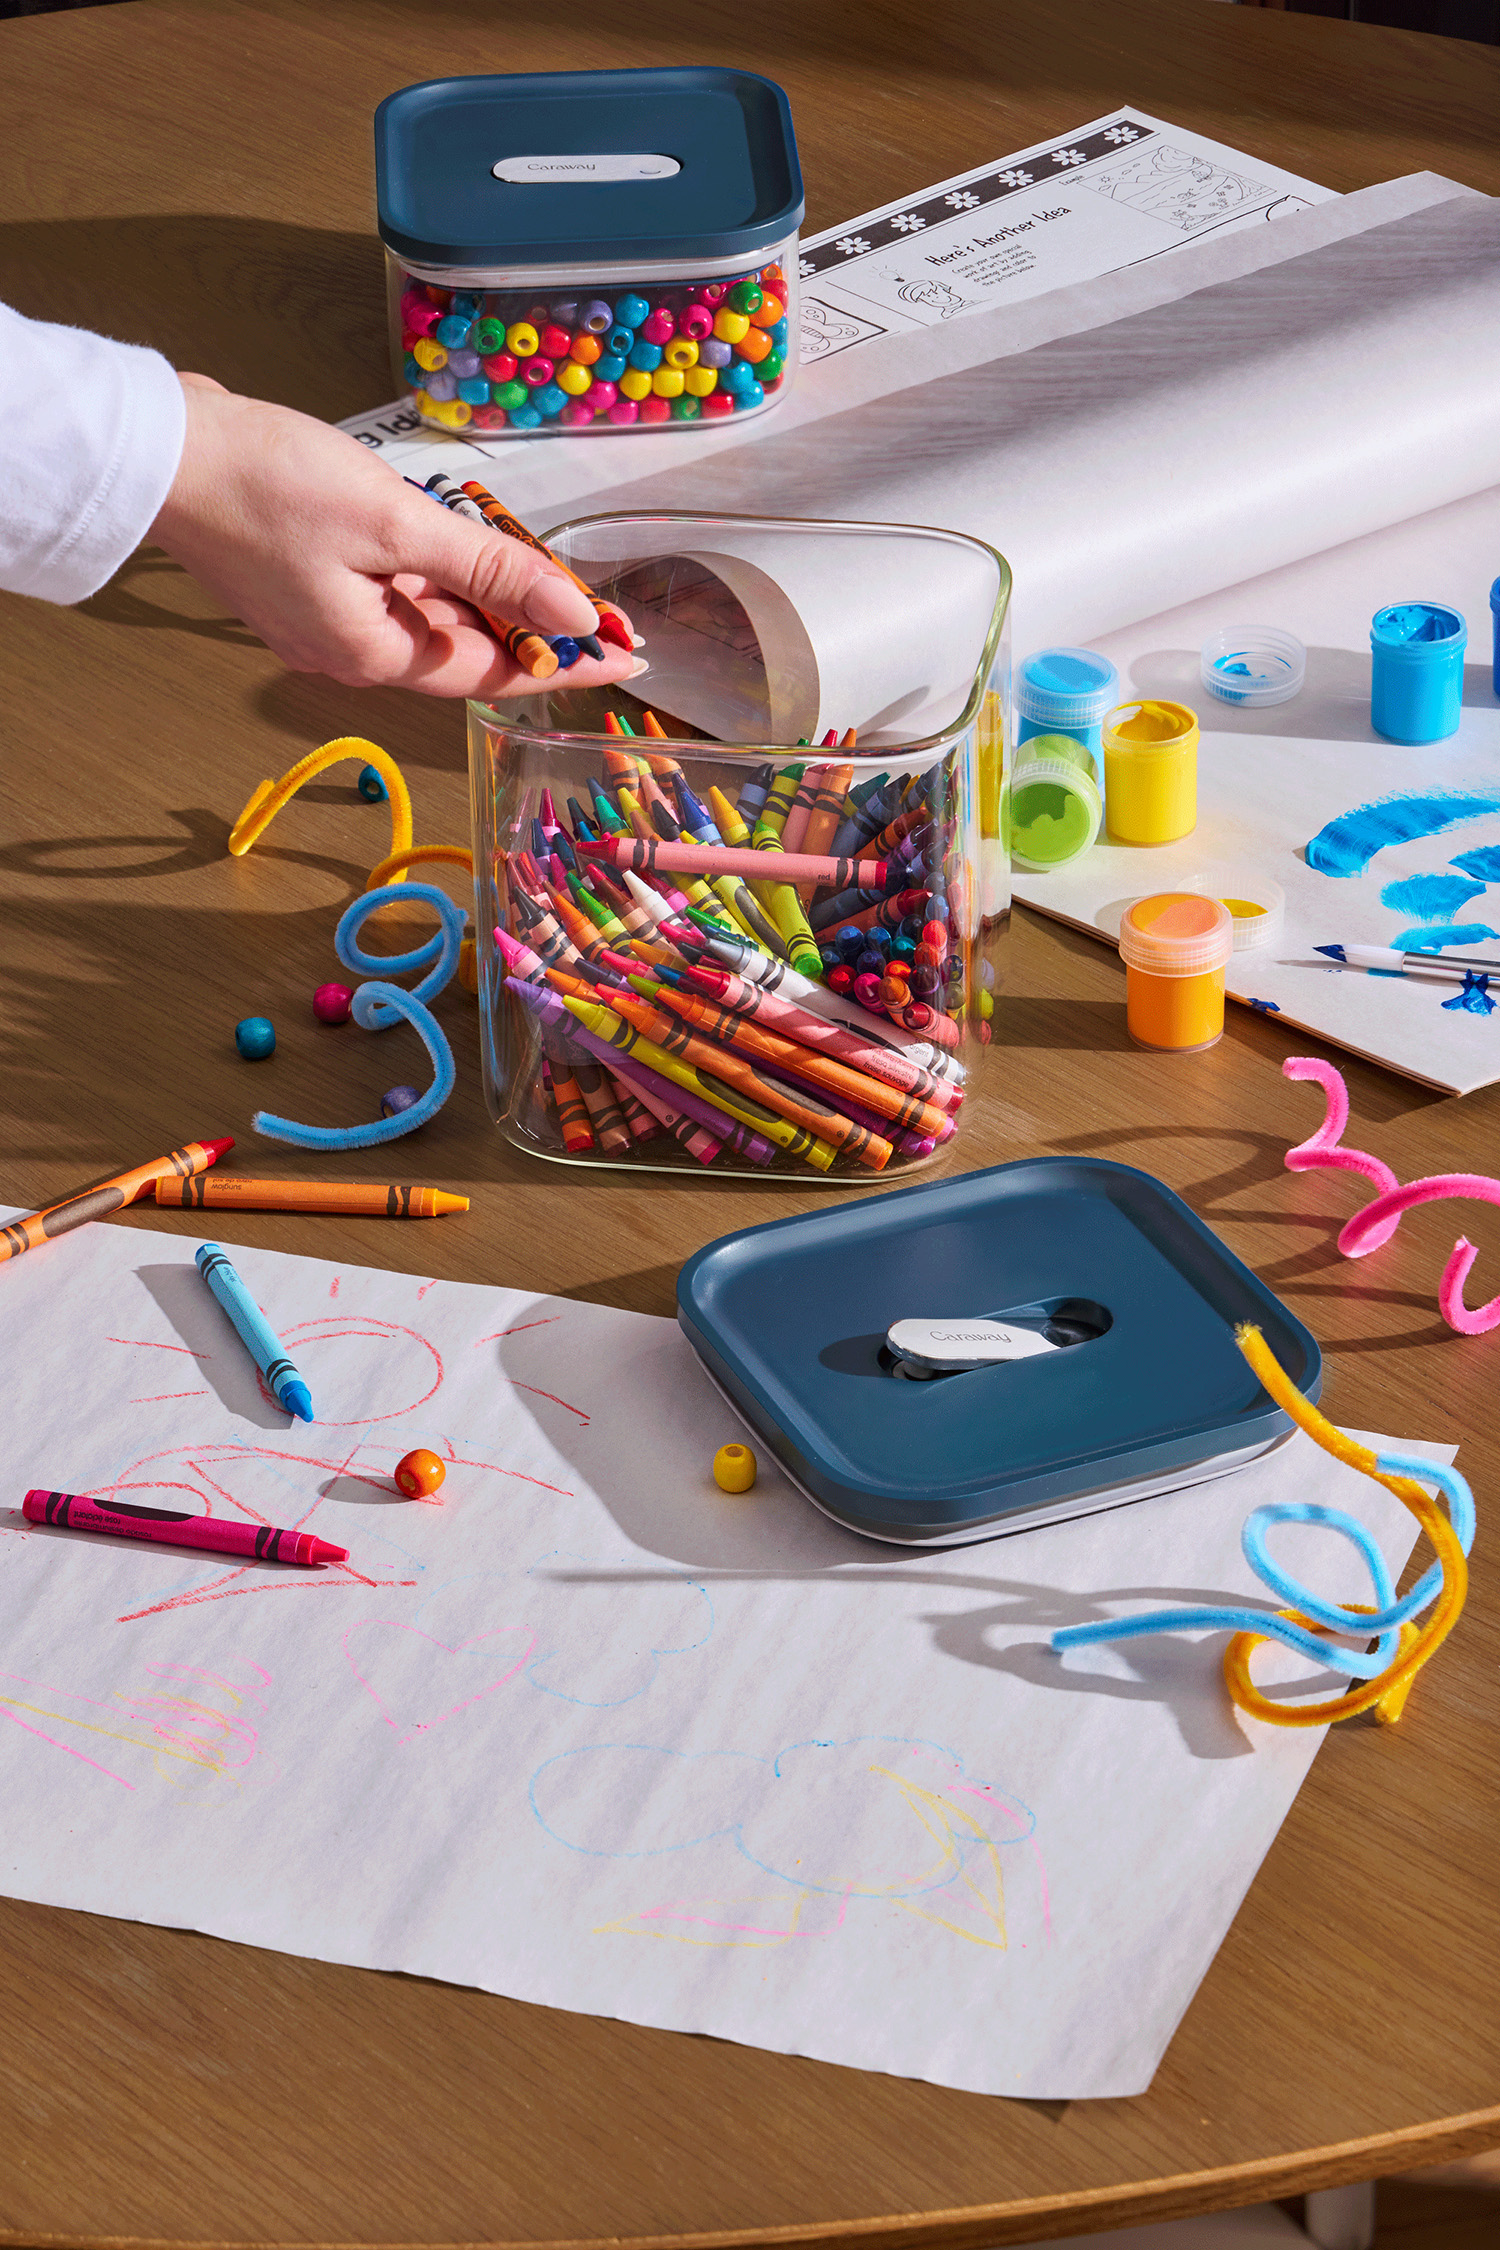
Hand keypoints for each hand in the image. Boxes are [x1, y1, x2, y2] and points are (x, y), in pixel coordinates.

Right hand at [150, 375, 644, 698]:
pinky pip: (398, 591)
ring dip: (491, 600)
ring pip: (433, 618)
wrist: (162, 448)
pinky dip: (442, 576)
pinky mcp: (310, 580)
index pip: (495, 675)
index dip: (566, 666)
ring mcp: (326, 618)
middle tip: (603, 612)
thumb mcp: (397, 523)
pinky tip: (473, 549)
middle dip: (536, 633)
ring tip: (552, 579)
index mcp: (375, 654)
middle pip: (467, 651)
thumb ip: (491, 569)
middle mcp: (351, 651)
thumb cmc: (267, 483)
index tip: (623, 658)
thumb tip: (573, 614)